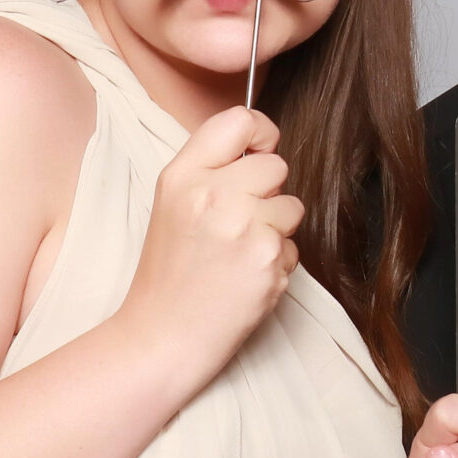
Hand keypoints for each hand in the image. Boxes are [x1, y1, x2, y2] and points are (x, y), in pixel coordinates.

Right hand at [119, 107, 301, 381]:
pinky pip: (295, 246)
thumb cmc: (170, 272)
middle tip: (236, 224)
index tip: (258, 152)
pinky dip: (278, 262)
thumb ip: (212, 169)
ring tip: (238, 254)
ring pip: (292, 206)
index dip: (260, 133)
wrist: (163, 337)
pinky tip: (245, 278)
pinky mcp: (268, 260)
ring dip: (275, 229)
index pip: (239, 121)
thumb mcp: (172, 203)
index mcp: (183, 176)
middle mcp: (213, 195)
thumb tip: (262, 145)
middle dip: (267, 192)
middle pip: (276, 165)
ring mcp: (244, 227)